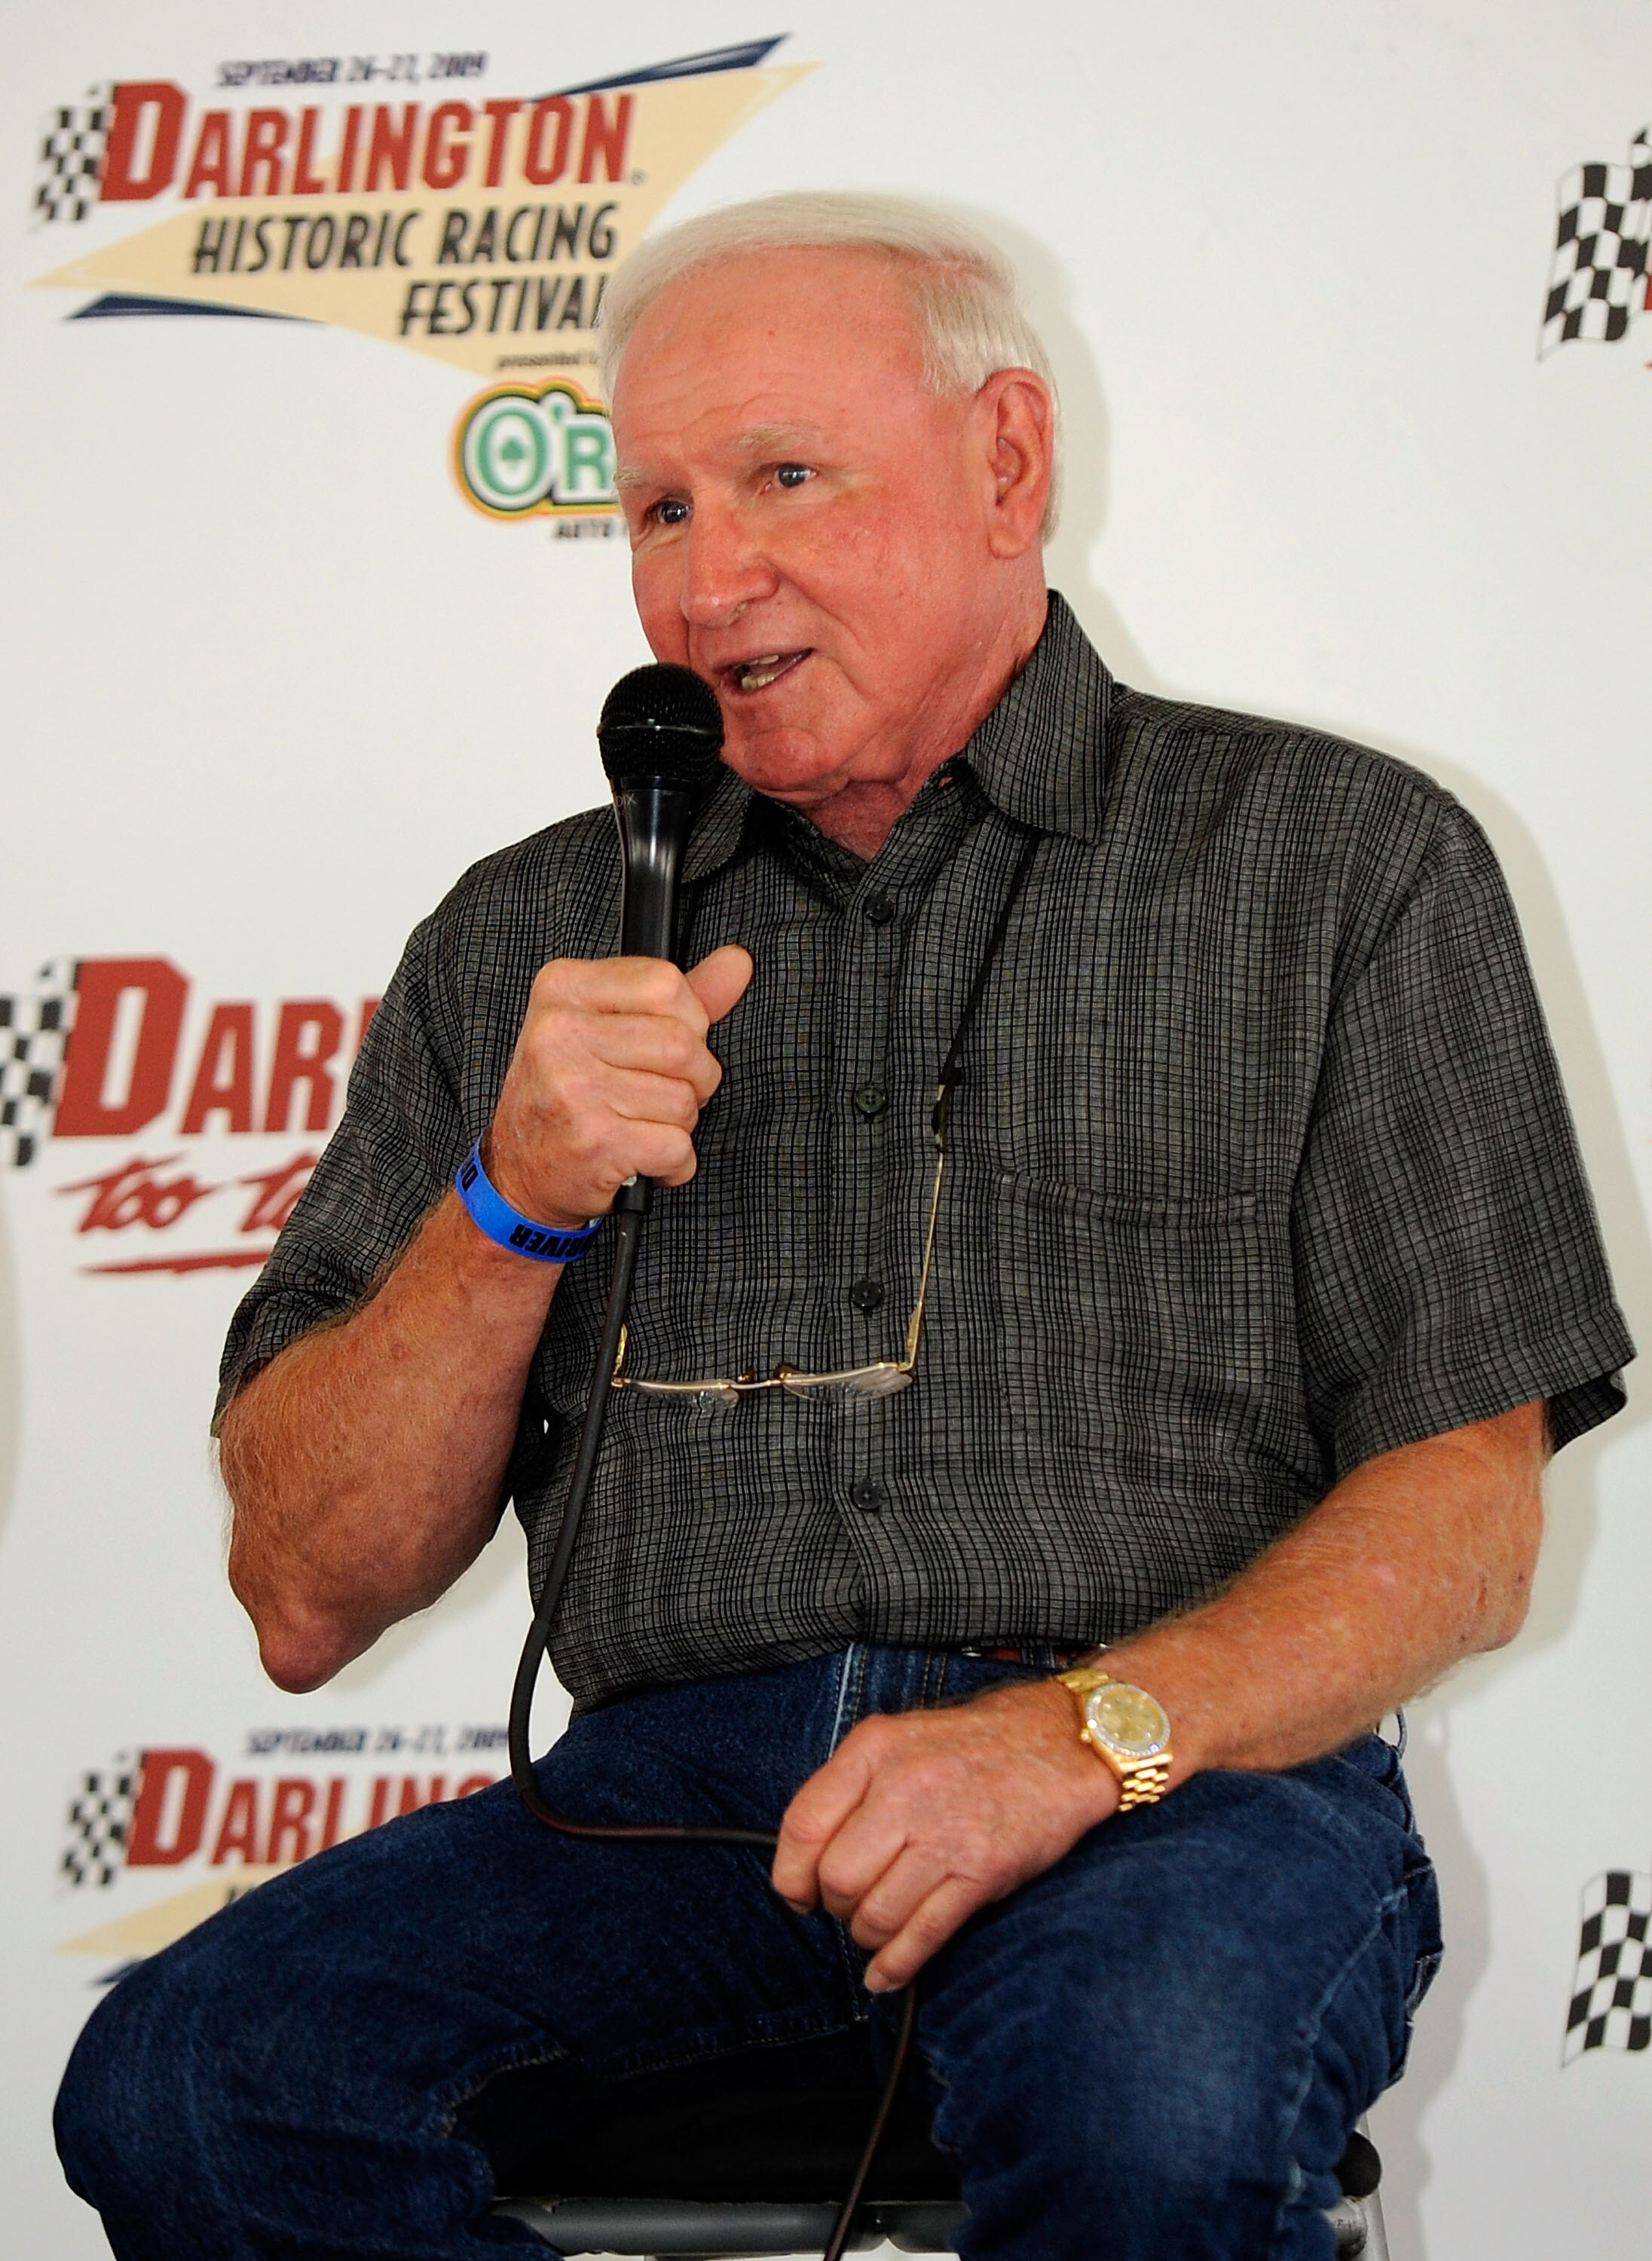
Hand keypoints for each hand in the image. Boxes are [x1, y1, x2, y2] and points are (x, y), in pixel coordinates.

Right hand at [485, 945, 752, 1226]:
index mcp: (564, 988)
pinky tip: (643, 1160)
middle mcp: (560, 1032)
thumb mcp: (605, 1028)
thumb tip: (737, 962)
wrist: (519, 1172)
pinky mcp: (593, 1141)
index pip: (666, 984)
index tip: (665, 1049)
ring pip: (684, 1099)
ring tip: (642, 1127)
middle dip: (694, 1079)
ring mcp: (573, 1087)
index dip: (689, 1022)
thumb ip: (674, 996)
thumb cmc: (567, 1094)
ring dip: (680, 1124)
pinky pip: (677, 1147)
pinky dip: (675, 1164)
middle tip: (661, 1096)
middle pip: (683, 1044)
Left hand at [771, 1679, 1117, 1992]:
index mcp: (873, 1749)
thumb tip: (806, 1860)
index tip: (799, 1894)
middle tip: (851, 1905)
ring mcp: (944, 1831)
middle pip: (835, 1877)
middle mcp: (903, 1788)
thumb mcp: (899, 1739)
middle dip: (836, 1906)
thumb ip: (850, 1788)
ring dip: (868, 1935)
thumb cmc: (974, 1746)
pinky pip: (922, 1935)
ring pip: (875, 1914)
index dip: (791, 1874)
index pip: (802, 1825)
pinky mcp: (982, 1871)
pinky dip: (896, 1966)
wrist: (1060, 1744)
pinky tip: (886, 1974)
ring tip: (878, 1927)